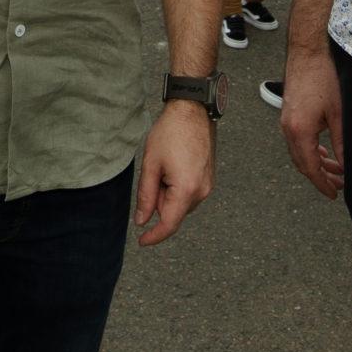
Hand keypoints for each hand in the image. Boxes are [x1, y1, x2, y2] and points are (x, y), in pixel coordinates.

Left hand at [134, 99, 214, 245]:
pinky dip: (177, 186)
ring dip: (168, 193)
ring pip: (181, 202)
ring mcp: (208, 184)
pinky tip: (173, 164)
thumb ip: (145, 196)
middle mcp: (202, 191)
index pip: (169, 224)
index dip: (154, 236)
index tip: (141, 242)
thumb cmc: (171, 133)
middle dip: (158, 201)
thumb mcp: (151, 164)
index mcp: (186, 190)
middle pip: (174, 212)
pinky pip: (189, 192)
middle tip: (153, 173)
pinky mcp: (209, 178)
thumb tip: (142, 221)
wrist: (193, 110)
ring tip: (164, 165)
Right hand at [278, 45, 345, 197]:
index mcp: (300, 131)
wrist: (308, 51)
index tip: (334, 194)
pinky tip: (325, 152)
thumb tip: (346, 165)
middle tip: (338, 186)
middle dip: (321, 177)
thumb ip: (341, 142)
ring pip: (300, 152)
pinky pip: (298, 140)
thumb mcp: (339, 114)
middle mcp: (289, 128)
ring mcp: (287, 121)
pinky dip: (311, 150)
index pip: (311, 168)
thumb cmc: (323, 76)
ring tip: (335, 171)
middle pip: (303, 163)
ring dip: (317, 163)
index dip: (323, 184)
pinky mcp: (290, 114)